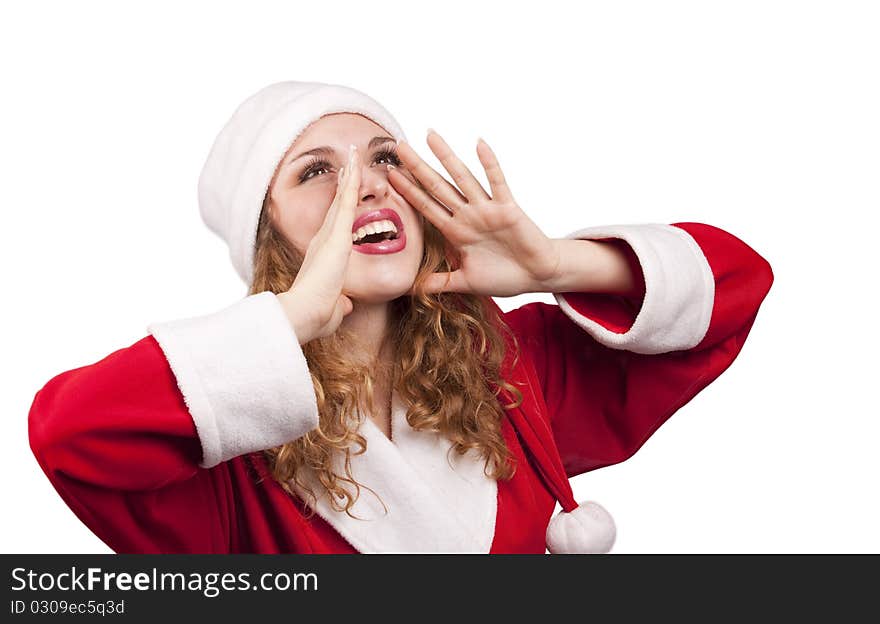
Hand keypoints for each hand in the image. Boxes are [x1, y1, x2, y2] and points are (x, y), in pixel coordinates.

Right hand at [277, 145, 360, 343]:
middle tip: (348, 165)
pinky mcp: (336, 235)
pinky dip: (352, 181)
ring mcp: (329, 235)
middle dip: (343, 186)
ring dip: (349, 175)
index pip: (336, 228)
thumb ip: (339, 303)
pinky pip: (347, 201)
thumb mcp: (333, 309)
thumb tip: (344, 305)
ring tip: (353, 154)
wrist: (303, 314)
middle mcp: (322, 241)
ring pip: (342, 198)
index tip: (345, 196)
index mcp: (323, 257)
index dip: (340, 210)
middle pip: (337, 206)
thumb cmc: (315, 317)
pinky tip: (356, 163)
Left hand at [387, 130, 560, 296]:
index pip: (426, 207)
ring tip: (430, 135)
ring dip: (446, 157)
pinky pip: (497, 183)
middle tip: (398, 145)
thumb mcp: (465, 283)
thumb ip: (439, 283)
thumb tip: (410, 291)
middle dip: (417, 167)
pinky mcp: (508, 208)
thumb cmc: (504, 277)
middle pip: (437, 187)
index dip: (407, 191)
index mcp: (456, 232)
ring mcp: (486, 210)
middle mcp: (468, 216)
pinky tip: (479, 144)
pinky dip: (489, 164)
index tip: (389, 175)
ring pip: (462, 178)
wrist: (537, 276)